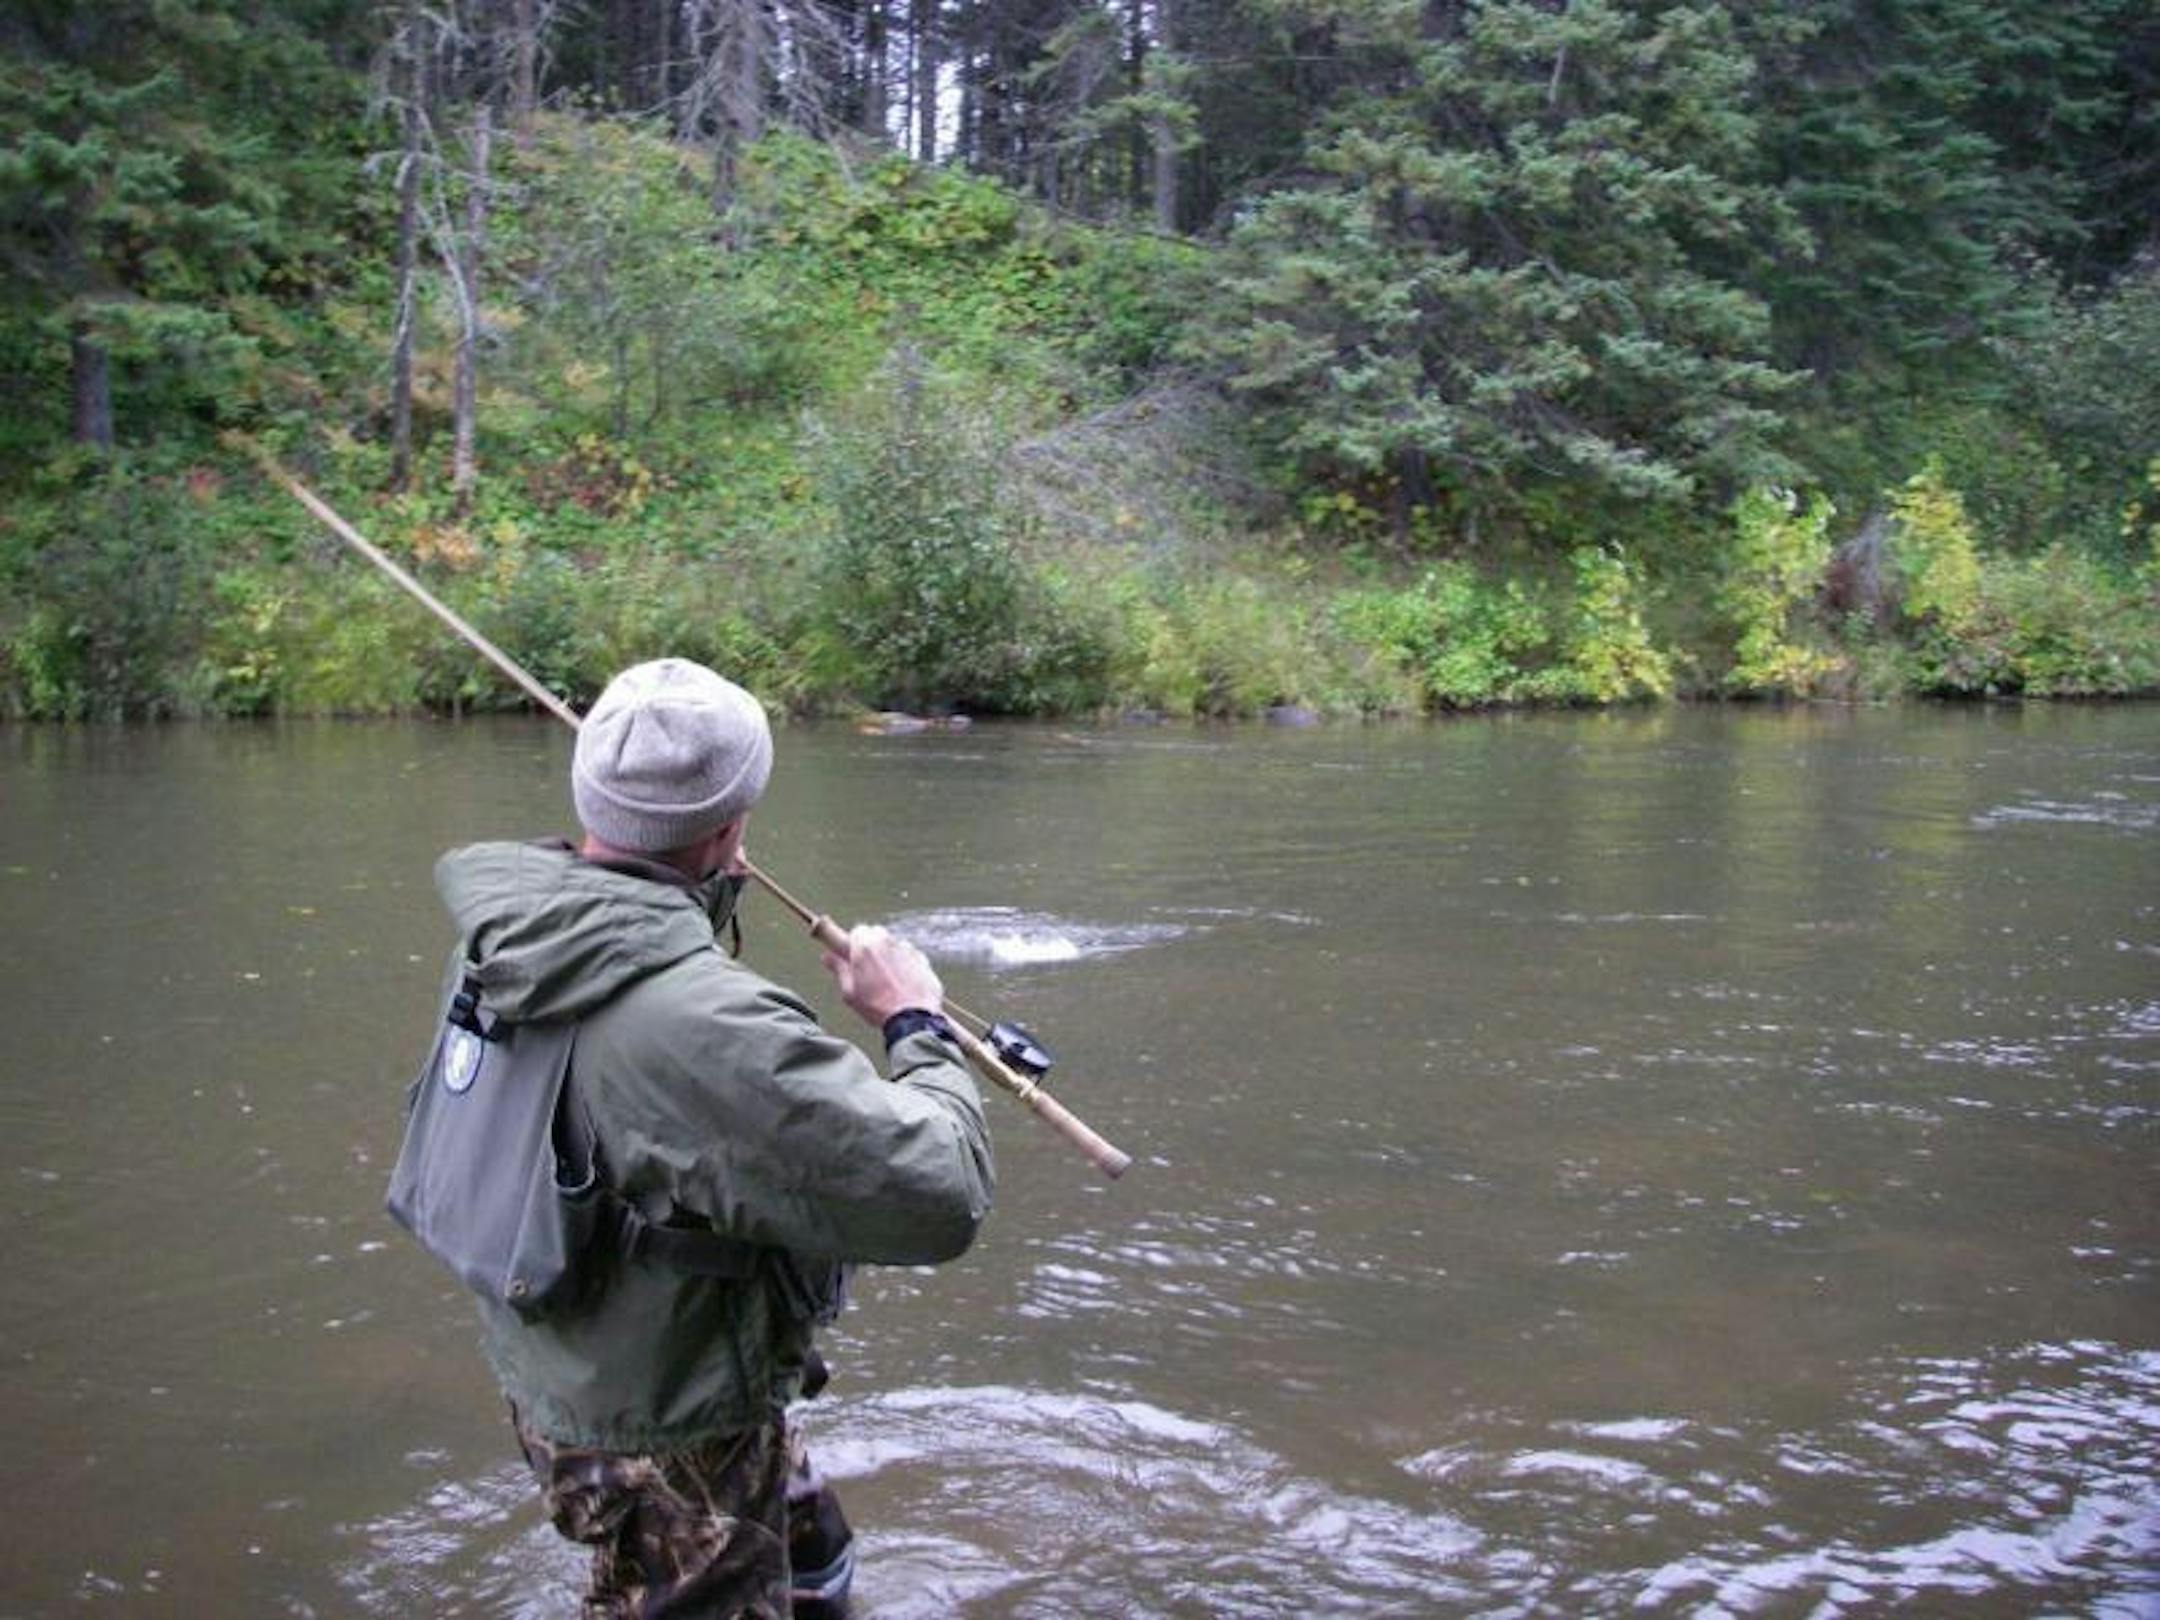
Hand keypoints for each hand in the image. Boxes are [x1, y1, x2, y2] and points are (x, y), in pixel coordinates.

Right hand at [821, 923, 943, 1029]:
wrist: (912, 1019)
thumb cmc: (878, 1007)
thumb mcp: (850, 992)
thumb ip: (839, 970)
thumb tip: (827, 957)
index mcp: (865, 947)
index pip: (855, 931)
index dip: (852, 941)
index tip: (848, 947)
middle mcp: (886, 942)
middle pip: (875, 934)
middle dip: (869, 946)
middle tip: (865, 968)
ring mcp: (907, 949)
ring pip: (893, 944)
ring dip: (887, 955)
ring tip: (886, 980)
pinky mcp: (922, 959)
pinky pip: (909, 955)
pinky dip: (904, 964)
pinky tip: (902, 984)